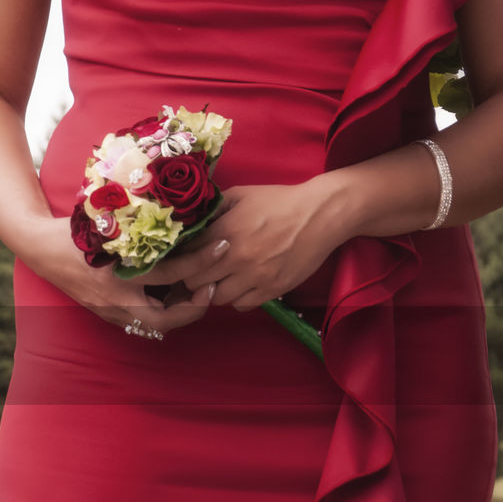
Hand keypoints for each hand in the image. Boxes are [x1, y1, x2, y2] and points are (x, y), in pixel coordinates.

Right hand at [17, 216, 228, 336]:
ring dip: (178, 312)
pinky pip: (141, 322)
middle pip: (166, 319)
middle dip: (194, 307)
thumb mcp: (110, 224)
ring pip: (154, 325)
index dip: (201, 260)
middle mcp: (114, 300)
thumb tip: (186, 219)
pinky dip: (161, 311)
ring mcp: (108, 312)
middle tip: (211, 287)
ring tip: (196, 291)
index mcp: (117, 275)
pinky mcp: (106, 315)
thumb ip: (142, 228)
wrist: (41, 249)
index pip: (172, 273)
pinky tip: (170, 294)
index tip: (222, 246)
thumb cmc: (75, 231)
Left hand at [162, 177, 353, 309]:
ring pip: (217, 298)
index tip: (184, 259)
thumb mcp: (239, 195)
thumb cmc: (278, 201)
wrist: (321, 214)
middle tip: (198, 272)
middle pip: (195, 283)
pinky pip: (242, 305)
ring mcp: (255, 276)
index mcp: (224, 232)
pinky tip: (240, 286)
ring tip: (220, 279)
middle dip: (193, 277)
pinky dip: (236, 299)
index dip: (181, 260)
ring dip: (214, 290)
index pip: (185, 258)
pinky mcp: (273, 289)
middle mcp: (236, 258)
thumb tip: (187, 223)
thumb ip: (211, 210)